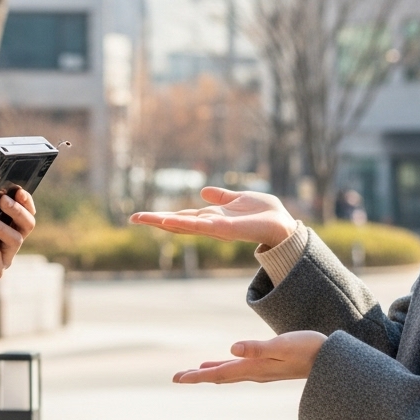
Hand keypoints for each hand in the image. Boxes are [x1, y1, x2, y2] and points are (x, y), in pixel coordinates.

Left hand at [0, 188, 37, 298]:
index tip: (19, 191)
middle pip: (26, 225)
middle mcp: (8, 241)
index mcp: (5, 225)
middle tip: (3, 200)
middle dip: (17, 211)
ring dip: (1, 227)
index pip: (25, 212)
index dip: (26, 202)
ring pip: (14, 241)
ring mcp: (2, 258)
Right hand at [130, 187, 295, 248]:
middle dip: (156, 221)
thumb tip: (203, 191)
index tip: (139, 216)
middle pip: (179, 222)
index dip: (161, 216)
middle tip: (133, 218)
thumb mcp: (239, 199)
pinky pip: (206, 227)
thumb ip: (221, 197)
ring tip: (149, 219)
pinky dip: (190, 224)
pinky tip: (174, 221)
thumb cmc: (265, 214)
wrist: (285, 225)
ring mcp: (218, 228)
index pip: (182, 216)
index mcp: (211, 217)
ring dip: (169, 222)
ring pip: (188, 225)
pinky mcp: (229, 229)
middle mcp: (211, 224)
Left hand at [173, 330, 326, 383]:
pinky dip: (225, 365)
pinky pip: (239, 368)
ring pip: (228, 372)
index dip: (197, 375)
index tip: (177, 378)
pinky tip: (223, 361)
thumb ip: (257, 348)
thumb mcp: (282, 345)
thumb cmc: (308, 349)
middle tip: (176, 378)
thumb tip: (232, 348)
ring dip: (209, 372)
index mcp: (253, 368)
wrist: (330, 360)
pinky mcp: (268, 365)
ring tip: (193, 372)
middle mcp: (254, 372)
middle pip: (219, 375)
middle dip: (197, 376)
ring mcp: (261, 370)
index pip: (219, 373)